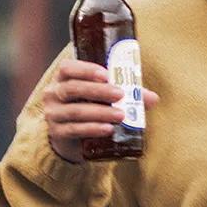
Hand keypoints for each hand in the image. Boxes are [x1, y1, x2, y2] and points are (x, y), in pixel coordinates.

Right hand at [43, 60, 159, 163]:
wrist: (71, 138)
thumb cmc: (90, 107)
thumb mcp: (105, 97)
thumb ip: (127, 94)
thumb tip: (153, 98)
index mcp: (62, 78)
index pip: (67, 68)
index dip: (86, 70)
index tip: (106, 74)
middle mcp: (53, 94)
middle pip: (72, 88)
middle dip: (98, 91)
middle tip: (121, 94)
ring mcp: (53, 114)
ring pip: (75, 111)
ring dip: (100, 112)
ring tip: (121, 115)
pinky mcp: (57, 133)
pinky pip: (74, 130)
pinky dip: (92, 128)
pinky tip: (108, 129)